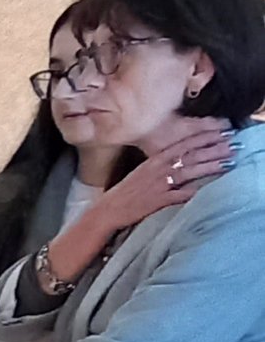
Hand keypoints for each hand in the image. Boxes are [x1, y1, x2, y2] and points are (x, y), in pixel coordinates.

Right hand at [94, 121, 237, 237]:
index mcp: (155, 159)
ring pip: (189, 172)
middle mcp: (158, 169)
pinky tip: (208, 190)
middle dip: (214, 149)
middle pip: (191, 155)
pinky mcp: (157, 201)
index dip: (205, 137)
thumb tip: (184, 159)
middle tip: (234, 144)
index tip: (222, 132)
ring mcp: (158, 184)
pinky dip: (194, 192)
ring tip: (228, 162)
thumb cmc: (127, 191)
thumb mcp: (144, 171)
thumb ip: (163, 164)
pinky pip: (179, 196)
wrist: (108, 209)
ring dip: (210, 166)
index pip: (184, 143)